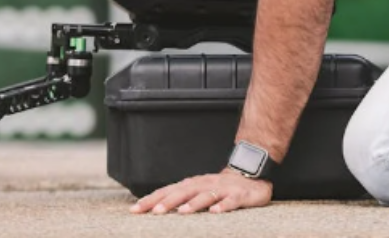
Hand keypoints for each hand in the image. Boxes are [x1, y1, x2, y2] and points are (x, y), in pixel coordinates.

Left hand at [129, 169, 272, 214]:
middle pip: (184, 192)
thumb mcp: (199, 190)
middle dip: (168, 201)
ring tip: (182, 212)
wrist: (252, 175)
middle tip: (154, 211)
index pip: (169, 190)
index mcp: (193, 184)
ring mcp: (223, 189)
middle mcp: (205, 184)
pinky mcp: (239, 195)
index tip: (135, 209)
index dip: (152, 199)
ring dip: (194, 203)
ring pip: (207, 195)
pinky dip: (223, 206)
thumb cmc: (221, 187)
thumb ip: (181, 197)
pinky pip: (231, 201)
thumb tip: (154, 207)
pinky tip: (215, 213)